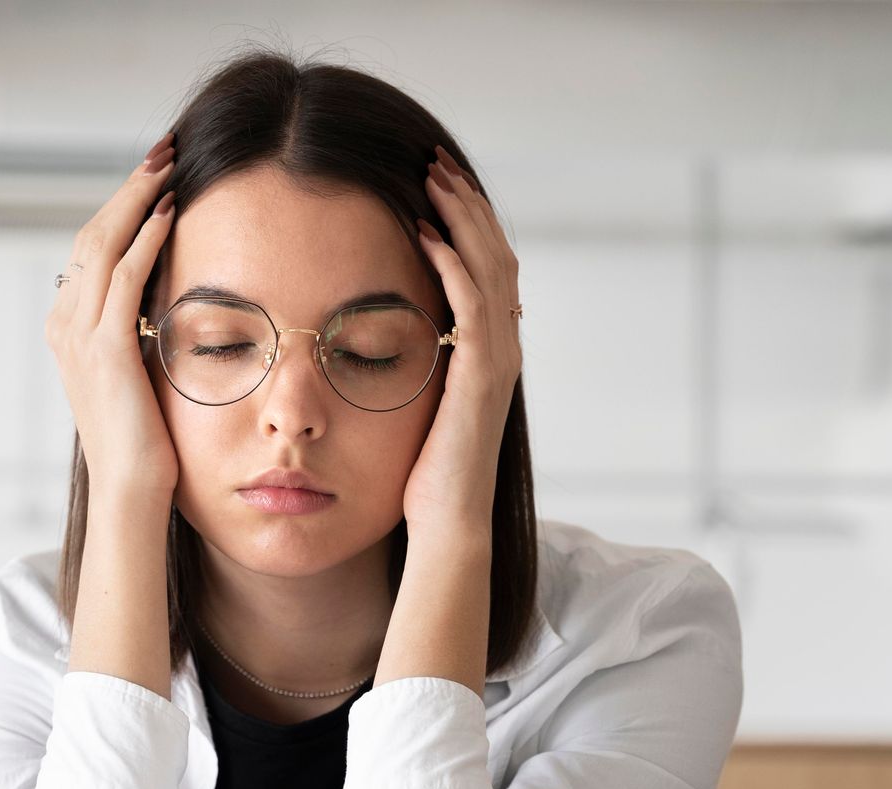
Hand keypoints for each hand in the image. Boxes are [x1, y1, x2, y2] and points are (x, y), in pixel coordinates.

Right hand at [44, 130, 181, 500]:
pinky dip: (145, 239)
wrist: (132, 491)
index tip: (157, 174)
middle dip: (128, 187)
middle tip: (165, 149)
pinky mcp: (104, 351)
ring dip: (137, 198)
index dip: (122, 205)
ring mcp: (79, 336)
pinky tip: (170, 211)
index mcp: (68, 327)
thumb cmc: (146, 442)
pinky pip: (123, 278)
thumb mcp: (139, 373)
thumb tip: (168, 299)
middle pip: (91, 234)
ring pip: (102, 244)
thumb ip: (141, 333)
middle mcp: (64, 324)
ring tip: (170, 164)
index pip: (92, 249)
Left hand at [405, 144, 522, 533]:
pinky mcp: (480, 376)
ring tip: (430, 178)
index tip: (433, 185)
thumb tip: (388, 338)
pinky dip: (452, 263)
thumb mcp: (423, 406)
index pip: (487, 269)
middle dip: (465, 204)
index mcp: (490, 352)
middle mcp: (503, 349)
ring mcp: (497, 361)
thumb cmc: (426, 477)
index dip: (466, 223)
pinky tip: (426, 232)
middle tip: (433, 162)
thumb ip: (419, 367)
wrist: (447, 525)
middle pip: (495, 254)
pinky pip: (471, 305)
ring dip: (460, 218)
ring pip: (489, 268)